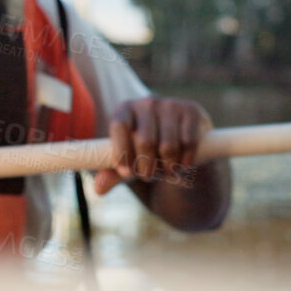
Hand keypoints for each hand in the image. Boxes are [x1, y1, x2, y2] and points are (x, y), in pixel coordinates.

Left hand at [93, 96, 212, 195]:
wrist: (180, 143)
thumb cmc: (146, 153)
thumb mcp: (129, 163)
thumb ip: (113, 174)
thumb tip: (99, 188)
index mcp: (124, 110)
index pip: (119, 125)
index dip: (122, 151)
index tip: (126, 173)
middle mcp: (146, 103)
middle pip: (145, 141)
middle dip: (147, 167)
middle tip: (148, 176)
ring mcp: (170, 105)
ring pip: (168, 147)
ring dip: (168, 168)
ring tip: (167, 171)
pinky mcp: (191, 111)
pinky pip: (188, 143)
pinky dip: (185, 162)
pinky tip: (183, 164)